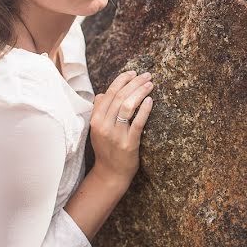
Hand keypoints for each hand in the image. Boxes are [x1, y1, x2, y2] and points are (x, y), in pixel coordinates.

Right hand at [89, 70, 154, 185]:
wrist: (110, 174)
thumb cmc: (106, 149)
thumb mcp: (97, 129)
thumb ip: (99, 110)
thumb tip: (102, 93)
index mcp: (95, 119)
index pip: (108, 94)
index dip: (121, 80)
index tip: (133, 72)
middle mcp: (104, 126)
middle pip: (119, 97)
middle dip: (134, 83)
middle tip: (146, 75)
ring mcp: (116, 135)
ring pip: (128, 107)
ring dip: (140, 92)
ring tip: (150, 84)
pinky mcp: (129, 144)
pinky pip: (138, 123)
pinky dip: (144, 110)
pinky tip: (150, 100)